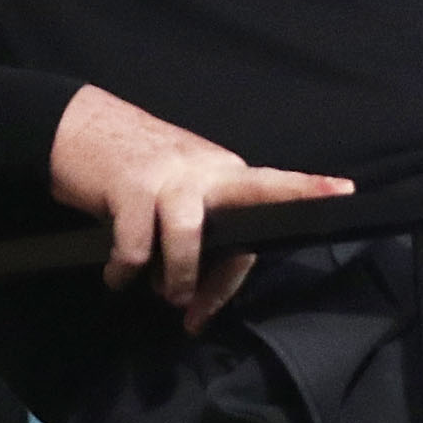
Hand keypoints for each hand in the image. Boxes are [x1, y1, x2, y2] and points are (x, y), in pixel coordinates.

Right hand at [48, 85, 352, 332]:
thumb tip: (200, 296)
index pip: (268, 194)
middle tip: (294, 228)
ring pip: (189, 234)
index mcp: (224, 171)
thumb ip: (199, 233)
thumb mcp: (176, 190)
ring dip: (179, 276)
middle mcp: (205, 169)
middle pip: (257, 188)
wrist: (78, 125)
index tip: (344, 190)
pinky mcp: (130, 186)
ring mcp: (169, 176)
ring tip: (168, 295)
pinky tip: (118, 276)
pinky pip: (135, 244)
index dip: (300, 199)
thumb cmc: (135, 167)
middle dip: (291, 197)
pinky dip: (125, 270)